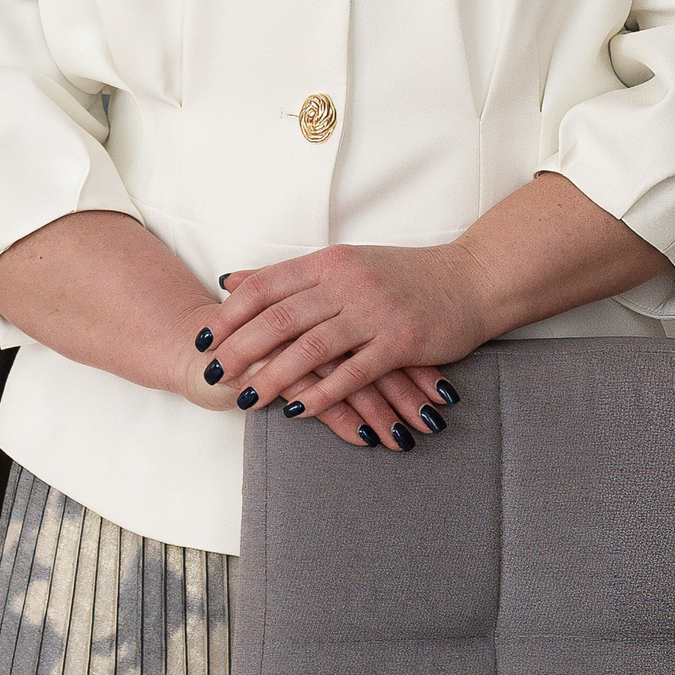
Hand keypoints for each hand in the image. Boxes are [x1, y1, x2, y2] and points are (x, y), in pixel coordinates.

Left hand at [192, 241, 492, 451]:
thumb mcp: (344, 264)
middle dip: (240, 348)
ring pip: (311, 348)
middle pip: (280, 318)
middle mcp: (347, 284)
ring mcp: (374, 313)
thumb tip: (232, 282)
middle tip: (212, 373)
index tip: (203, 337)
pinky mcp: (400, 342)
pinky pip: (353, 373)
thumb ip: (290, 276)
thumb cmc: (405, 275)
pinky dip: (323, 394)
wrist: (471, 280)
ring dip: (275, 377)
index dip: (231, 314)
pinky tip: (299, 412)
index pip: (266, 286)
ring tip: (247, 399)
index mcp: (330, 262)